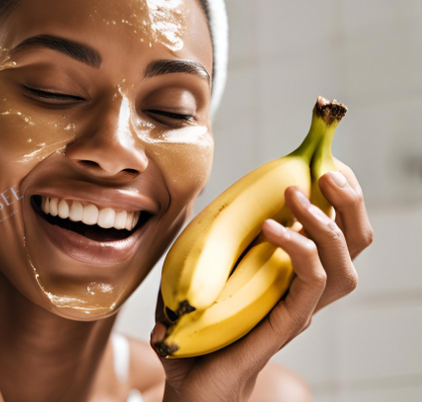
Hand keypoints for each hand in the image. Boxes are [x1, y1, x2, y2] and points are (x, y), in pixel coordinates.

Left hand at [150, 159, 372, 401]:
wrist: (190, 384)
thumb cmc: (198, 328)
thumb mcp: (201, 273)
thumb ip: (209, 245)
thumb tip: (201, 212)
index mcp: (291, 273)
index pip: (334, 234)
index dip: (340, 200)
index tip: (326, 164)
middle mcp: (303, 289)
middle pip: (353, 245)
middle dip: (349, 203)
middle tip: (325, 172)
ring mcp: (298, 307)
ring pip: (342, 264)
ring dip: (324, 222)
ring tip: (296, 194)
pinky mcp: (285, 323)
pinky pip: (310, 284)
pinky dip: (298, 250)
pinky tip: (273, 229)